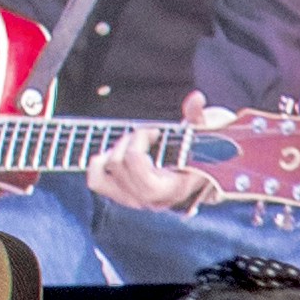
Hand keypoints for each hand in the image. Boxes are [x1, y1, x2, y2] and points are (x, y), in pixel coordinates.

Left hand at [91, 92, 209, 222]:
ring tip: (130, 145)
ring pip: (100, 176)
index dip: (139, 140)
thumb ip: (198, 118)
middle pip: (117, 164)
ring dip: (111, 153)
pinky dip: (99, 164)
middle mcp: (148, 200)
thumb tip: (196, 99)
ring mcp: (133, 201)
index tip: (155, 131)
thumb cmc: (202, 155)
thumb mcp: (203, 137)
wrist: (201, 177)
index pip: (135, 163)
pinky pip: (96, 182)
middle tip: (146, 134)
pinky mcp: (122, 197)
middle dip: (129, 141)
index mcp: (169, 189)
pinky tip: (116, 154)